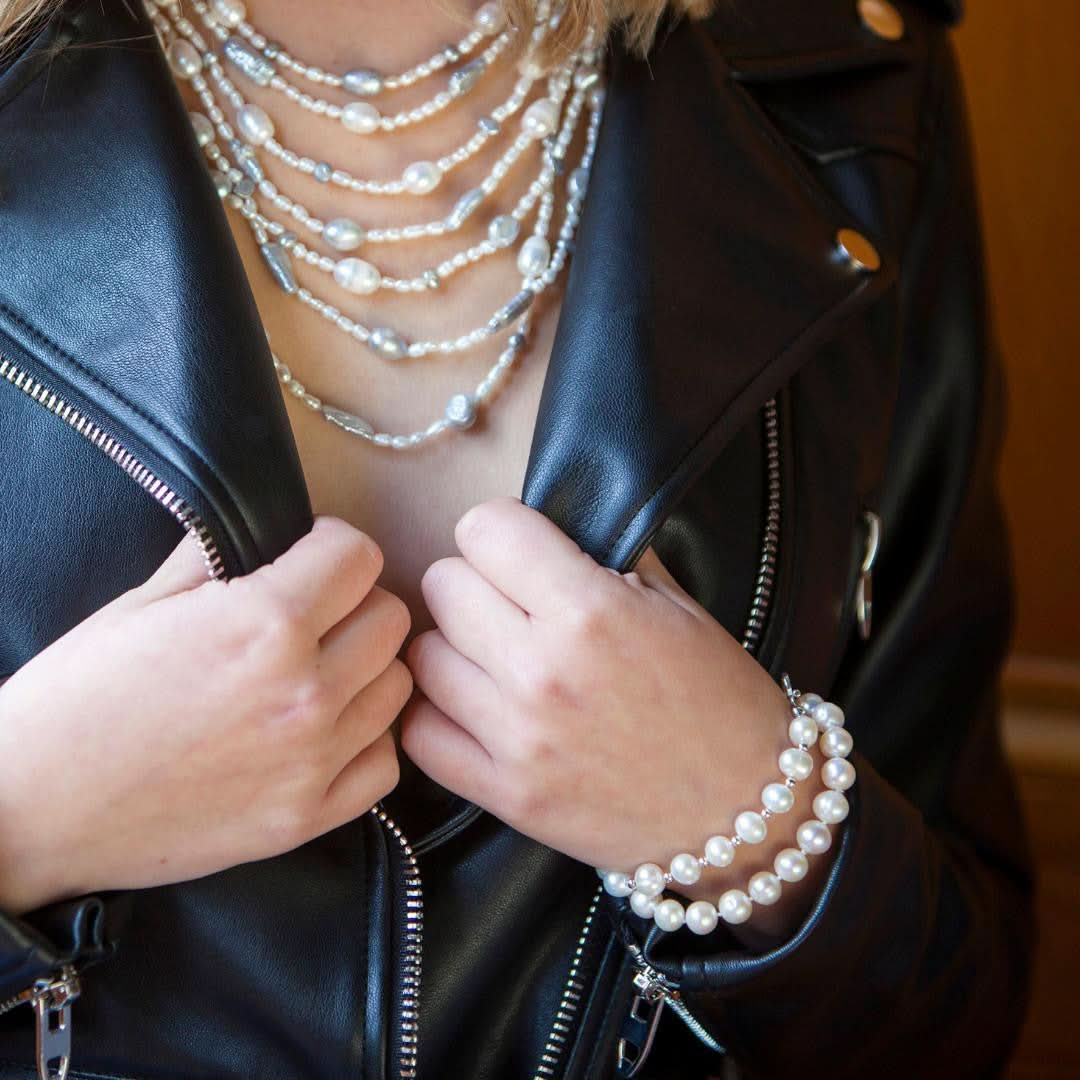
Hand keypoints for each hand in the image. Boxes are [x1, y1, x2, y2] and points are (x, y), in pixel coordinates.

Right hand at [0, 517, 410, 913]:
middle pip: (390, 617)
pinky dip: (364, 742)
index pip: (359, 555)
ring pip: (397, 686)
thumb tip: (267, 530)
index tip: (308, 558)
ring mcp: (313, 761)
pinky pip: (385, 762)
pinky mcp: (307, 818)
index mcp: (266, 624)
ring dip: (365, 669)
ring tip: (318, 672)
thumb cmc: (74, 701)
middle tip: (313, 614)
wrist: (30, 812)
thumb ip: (218, 557)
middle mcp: (306, 691)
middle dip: (355, 603)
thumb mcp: (141, 603)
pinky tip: (324, 732)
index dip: (331, 547)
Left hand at [402, 497, 836, 941]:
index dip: (504, 532)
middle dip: (474, 583)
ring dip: (453, 648)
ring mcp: (516, 738)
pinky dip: (438, 714)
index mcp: (591, 612)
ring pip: (420, 656)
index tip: (520, 551)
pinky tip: (473, 707)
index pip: (486, 529)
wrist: (745, 814)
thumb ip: (605, 558)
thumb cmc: (719, 704)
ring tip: (493, 658)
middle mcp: (542, 671)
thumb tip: (544, 530)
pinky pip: (419, 734)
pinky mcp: (503, 795)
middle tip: (510, 604)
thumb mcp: (678, 606)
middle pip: (443, 584)